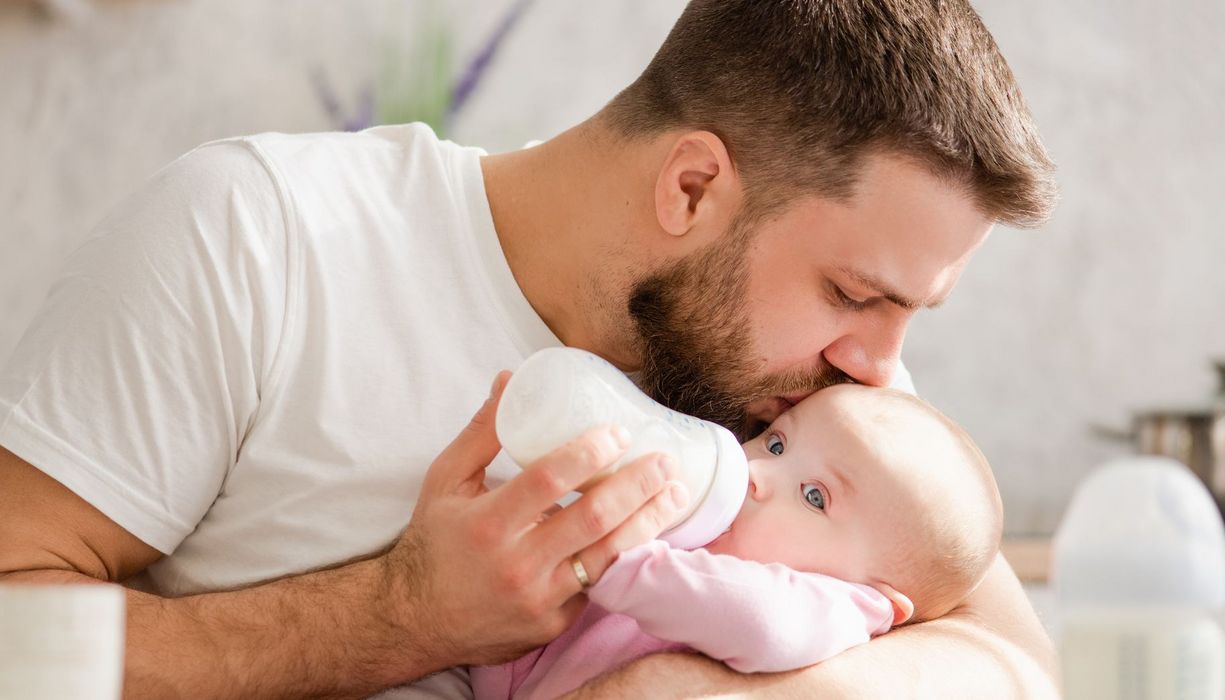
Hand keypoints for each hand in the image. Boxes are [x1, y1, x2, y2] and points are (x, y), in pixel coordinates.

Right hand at [379, 371, 688, 668]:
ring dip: (649, 522)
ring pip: (608, 557)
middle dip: (638, 485)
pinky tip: (649, 533)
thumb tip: (510, 380)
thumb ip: (482, 432)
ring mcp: (540, 599)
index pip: (548, 480)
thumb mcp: (445, 481)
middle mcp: (517, 564)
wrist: (416, 622)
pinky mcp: (554, 624)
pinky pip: (599, 587)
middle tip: (665, 461)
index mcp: (489, 523)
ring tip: (675, 494)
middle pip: (593, 518)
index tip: (619, 432)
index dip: (589, 452)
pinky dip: (626, 557)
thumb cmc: (433, 543)